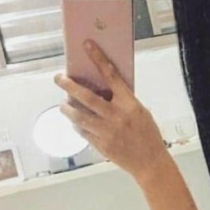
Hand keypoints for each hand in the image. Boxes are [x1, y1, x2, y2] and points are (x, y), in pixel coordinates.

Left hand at [55, 40, 168, 181]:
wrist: (150, 162)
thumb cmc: (148, 135)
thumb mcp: (141, 112)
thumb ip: (123, 101)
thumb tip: (103, 89)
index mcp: (129, 104)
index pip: (111, 76)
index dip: (98, 59)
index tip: (87, 46)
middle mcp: (116, 116)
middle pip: (86, 97)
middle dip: (69, 85)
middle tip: (59, 78)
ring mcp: (106, 131)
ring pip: (78, 116)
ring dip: (67, 108)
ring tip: (63, 104)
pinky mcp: (100, 145)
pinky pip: (81, 131)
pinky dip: (75, 124)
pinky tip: (75, 121)